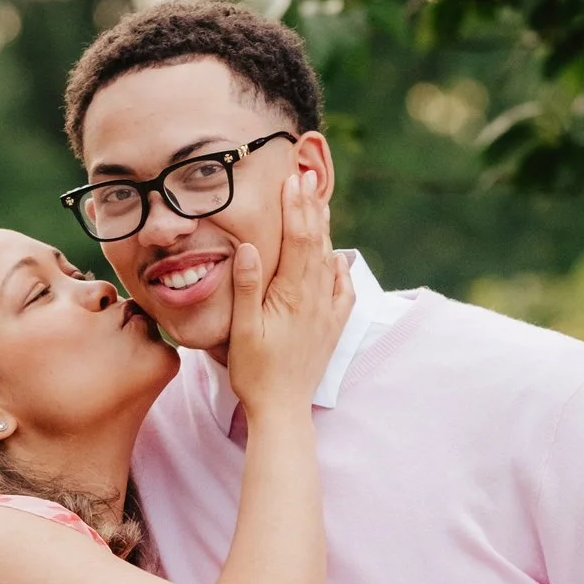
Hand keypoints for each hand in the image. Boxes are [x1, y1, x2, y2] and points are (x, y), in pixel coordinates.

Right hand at [223, 163, 352, 417]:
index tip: (292, 179)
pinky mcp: (333, 325)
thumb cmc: (255, 372)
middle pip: (317, 242)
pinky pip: (342, 288)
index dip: (296, 207)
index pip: (298, 239)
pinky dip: (338, 265)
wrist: (283, 409)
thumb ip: (247, 287)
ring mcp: (328, 312)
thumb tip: (248, 247)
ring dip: (324, 228)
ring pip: (329, 260)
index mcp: (293, 295)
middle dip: (311, 206)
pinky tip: (335, 256)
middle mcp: (317, 298)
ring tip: (319, 201)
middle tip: (308, 175)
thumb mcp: (241, 330)